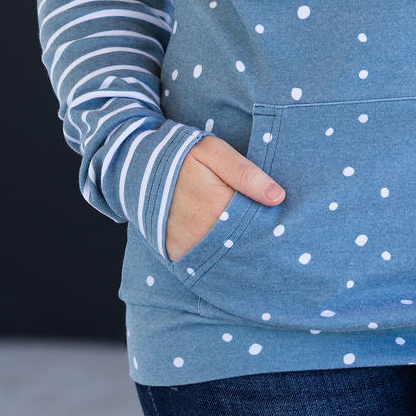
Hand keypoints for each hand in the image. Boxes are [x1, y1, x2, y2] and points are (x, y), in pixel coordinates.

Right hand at [165, 135, 285, 261]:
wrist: (136, 168)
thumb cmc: (182, 156)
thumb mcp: (214, 152)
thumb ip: (246, 173)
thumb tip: (278, 196)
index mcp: (219, 207)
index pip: (257, 225)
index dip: (270, 224)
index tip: (279, 222)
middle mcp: (204, 234)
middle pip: (242, 245)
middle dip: (255, 240)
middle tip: (267, 236)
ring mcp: (188, 248)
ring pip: (225, 257)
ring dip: (236, 250)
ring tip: (245, 239)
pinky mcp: (176, 255)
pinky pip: (203, 263)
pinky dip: (215, 257)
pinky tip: (224, 246)